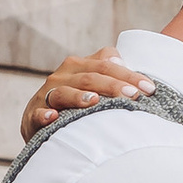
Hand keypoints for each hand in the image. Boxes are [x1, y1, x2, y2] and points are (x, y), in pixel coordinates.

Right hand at [19, 48, 148, 144]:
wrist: (40, 124)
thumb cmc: (76, 102)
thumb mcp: (92, 82)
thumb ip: (109, 69)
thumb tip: (125, 59)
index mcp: (78, 65)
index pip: (106, 65)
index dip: (129, 75)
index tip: (149, 88)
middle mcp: (62, 76)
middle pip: (90, 77)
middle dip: (113, 86)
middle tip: (134, 95)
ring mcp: (47, 95)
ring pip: (64, 92)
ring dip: (79, 96)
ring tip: (95, 101)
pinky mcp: (33, 115)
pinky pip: (38, 114)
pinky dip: (44, 115)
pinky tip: (53, 117)